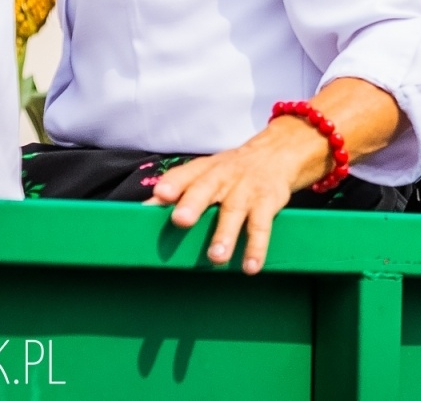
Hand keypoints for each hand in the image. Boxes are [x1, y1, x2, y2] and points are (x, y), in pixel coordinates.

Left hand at [149, 117, 325, 274]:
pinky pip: (261, 226)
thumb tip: (143, 209)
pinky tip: (250, 266)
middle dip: (194, 204)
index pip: (186, 174)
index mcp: (205, 170)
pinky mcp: (268, 202)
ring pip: (234, 211)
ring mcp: (247, 190)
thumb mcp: (206, 173)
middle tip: (181, 220)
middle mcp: (224, 177)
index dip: (173, 183)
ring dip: (225, 234)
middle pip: (207, 188)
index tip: (160, 195)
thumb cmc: (231, 171)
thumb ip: (178, 190)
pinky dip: (257, 247)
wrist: (277, 153)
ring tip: (216, 257)